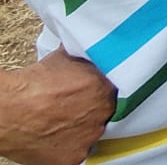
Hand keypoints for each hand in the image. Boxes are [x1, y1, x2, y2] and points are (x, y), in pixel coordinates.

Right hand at [0, 50, 115, 164]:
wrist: (7, 111)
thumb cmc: (32, 85)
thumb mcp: (67, 57)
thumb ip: (88, 57)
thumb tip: (96, 49)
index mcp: (105, 88)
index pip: (119, 89)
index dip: (106, 90)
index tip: (96, 91)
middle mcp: (102, 114)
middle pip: (107, 112)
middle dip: (96, 109)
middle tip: (79, 107)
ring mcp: (89, 138)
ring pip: (95, 132)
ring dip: (86, 127)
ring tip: (67, 122)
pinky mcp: (74, 158)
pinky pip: (80, 152)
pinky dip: (72, 146)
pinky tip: (61, 137)